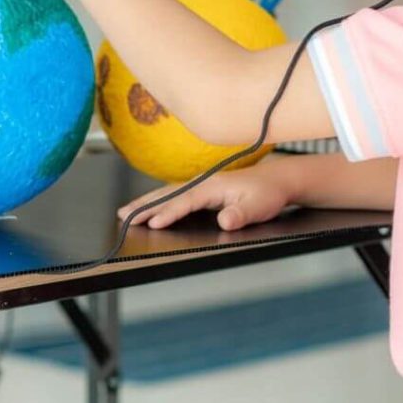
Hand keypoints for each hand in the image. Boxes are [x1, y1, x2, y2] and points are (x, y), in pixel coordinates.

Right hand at [117, 158, 295, 231]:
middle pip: (168, 193)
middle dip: (144, 204)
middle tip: (123, 215)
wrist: (279, 180)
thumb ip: (240, 214)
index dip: (168, 212)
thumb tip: (224, 220)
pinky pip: (175, 194)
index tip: (153, 223)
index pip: (185, 200)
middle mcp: (204, 182)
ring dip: (147, 201)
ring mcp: (203, 185)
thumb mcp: (259, 207)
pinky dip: (159, 200)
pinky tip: (152, 207)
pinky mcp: (204, 190)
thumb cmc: (268, 193)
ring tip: (127, 212)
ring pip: (169, 192)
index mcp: (213, 185)